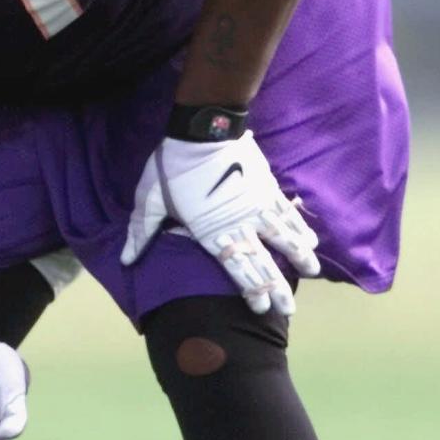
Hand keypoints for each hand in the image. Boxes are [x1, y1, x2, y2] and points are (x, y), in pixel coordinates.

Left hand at [121, 131, 319, 315]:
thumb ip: (141, 232)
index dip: (251, 292)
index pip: (236, 270)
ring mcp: (258, 206)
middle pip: (264, 262)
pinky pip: (288, 213)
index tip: (262, 310)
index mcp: (211, 232)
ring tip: (312, 272)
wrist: (204, 129)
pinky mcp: (268, 188)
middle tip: (289, 309)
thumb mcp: (150, 199)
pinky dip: (300, 227)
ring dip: (299, 256)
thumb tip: (126, 261)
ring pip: (284, 237)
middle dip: (277, 288)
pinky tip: (312, 240)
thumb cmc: (173, 165)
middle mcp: (240, 224)